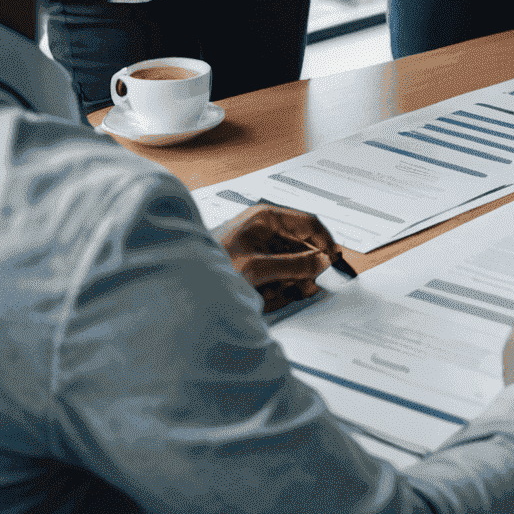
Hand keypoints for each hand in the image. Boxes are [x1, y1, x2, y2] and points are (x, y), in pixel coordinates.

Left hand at [216, 203, 343, 313]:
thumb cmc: (210, 265)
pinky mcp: (254, 262)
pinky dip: (279, 286)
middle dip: (306, 268)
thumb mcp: (256, 267)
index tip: (335, 262)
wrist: (178, 283)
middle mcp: (265, 228)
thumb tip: (322, 263)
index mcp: (266, 217)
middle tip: (307, 287)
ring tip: (278, 294)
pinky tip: (268, 296)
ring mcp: (260, 245)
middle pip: (302, 245)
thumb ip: (293, 265)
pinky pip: (278, 273)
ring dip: (291, 280)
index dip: (325, 242)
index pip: (309, 223)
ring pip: (292, 262)